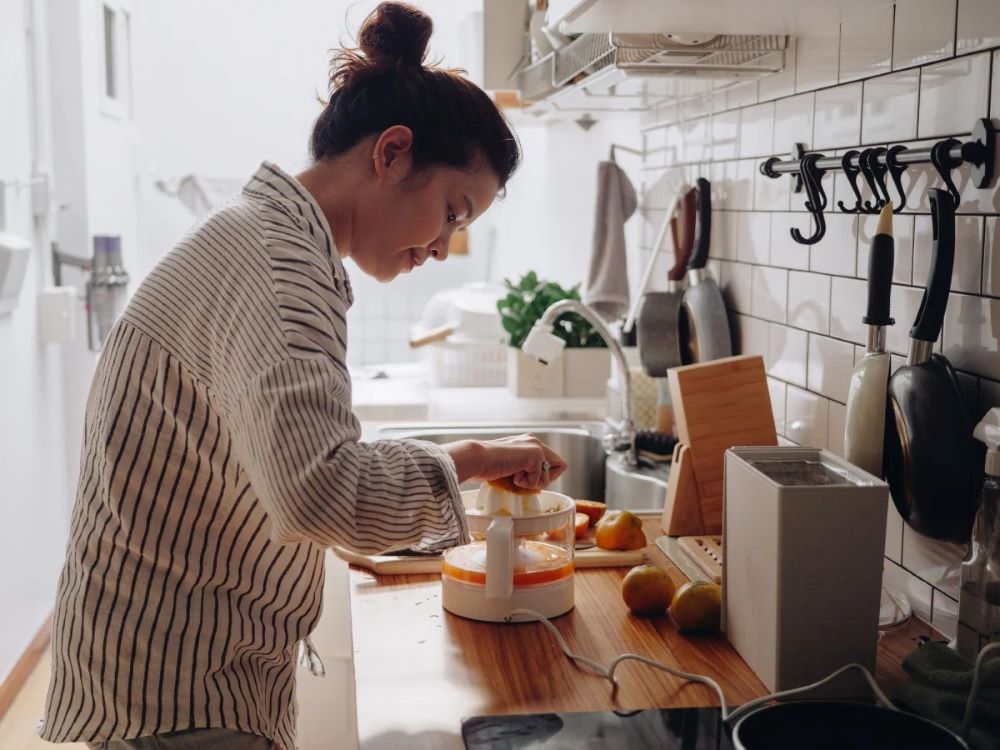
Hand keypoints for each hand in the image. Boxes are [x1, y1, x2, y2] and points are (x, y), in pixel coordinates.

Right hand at [445, 434, 567, 490]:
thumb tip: (541, 486)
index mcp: (528, 443)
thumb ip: (527, 474)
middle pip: (558, 467)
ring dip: (531, 482)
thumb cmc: (487, 467)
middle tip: (520, 477)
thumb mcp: (511, 470)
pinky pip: (540, 481)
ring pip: (549, 476)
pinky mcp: (536, 455)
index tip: (523, 477)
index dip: (542, 475)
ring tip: (513, 474)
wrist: (477, 460)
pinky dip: (525, 484)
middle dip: (541, 479)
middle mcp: (535, 442)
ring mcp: (536, 448)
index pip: (551, 461)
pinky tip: (512, 473)